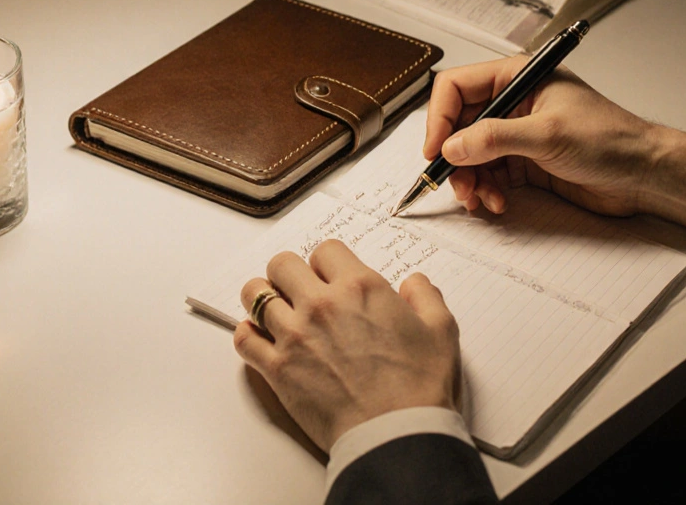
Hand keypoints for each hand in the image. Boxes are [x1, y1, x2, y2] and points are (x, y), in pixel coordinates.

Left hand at [234, 240, 460, 452]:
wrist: (395, 434)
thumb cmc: (419, 387)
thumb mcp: (441, 331)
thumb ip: (425, 296)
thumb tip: (414, 283)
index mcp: (361, 287)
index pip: (325, 250)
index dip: (329, 262)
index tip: (331, 277)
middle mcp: (322, 304)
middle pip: (282, 264)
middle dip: (290, 273)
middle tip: (299, 289)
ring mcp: (295, 335)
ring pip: (255, 294)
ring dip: (263, 298)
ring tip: (275, 309)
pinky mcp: (277, 369)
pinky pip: (244, 339)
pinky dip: (248, 334)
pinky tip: (261, 338)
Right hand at [425, 57, 685, 229]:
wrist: (643, 174)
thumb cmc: (610, 139)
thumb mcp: (548, 135)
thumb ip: (496, 138)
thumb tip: (452, 146)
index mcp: (518, 77)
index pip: (457, 87)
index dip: (439, 118)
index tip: (436, 150)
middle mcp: (513, 102)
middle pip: (458, 125)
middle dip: (453, 157)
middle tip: (455, 184)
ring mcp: (516, 134)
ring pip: (469, 155)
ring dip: (468, 180)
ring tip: (480, 200)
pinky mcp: (523, 162)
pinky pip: (487, 175)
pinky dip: (484, 191)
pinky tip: (497, 203)